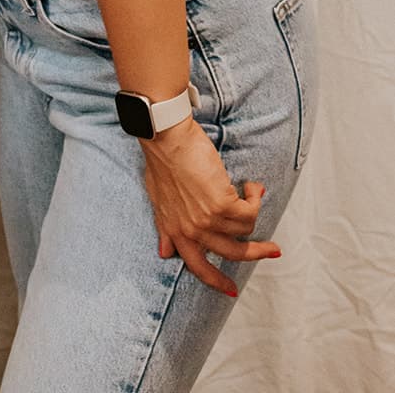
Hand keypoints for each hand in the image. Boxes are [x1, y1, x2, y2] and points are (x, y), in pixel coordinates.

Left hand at [141, 116, 278, 294]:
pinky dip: (255, 197)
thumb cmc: (162, 162)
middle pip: (232, 254)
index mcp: (175, 231)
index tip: (231, 291)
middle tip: (274, 250)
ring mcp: (208, 220)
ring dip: (254, 211)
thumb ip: (165, 228)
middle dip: (257, 253)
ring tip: (253, 193)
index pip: (198, 268)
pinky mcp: (222, 205)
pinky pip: (250, 211)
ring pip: (245, 230)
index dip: (217, 282)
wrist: (166, 138)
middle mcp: (192, 231)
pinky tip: (252, 186)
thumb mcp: (158, 201)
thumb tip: (165, 252)